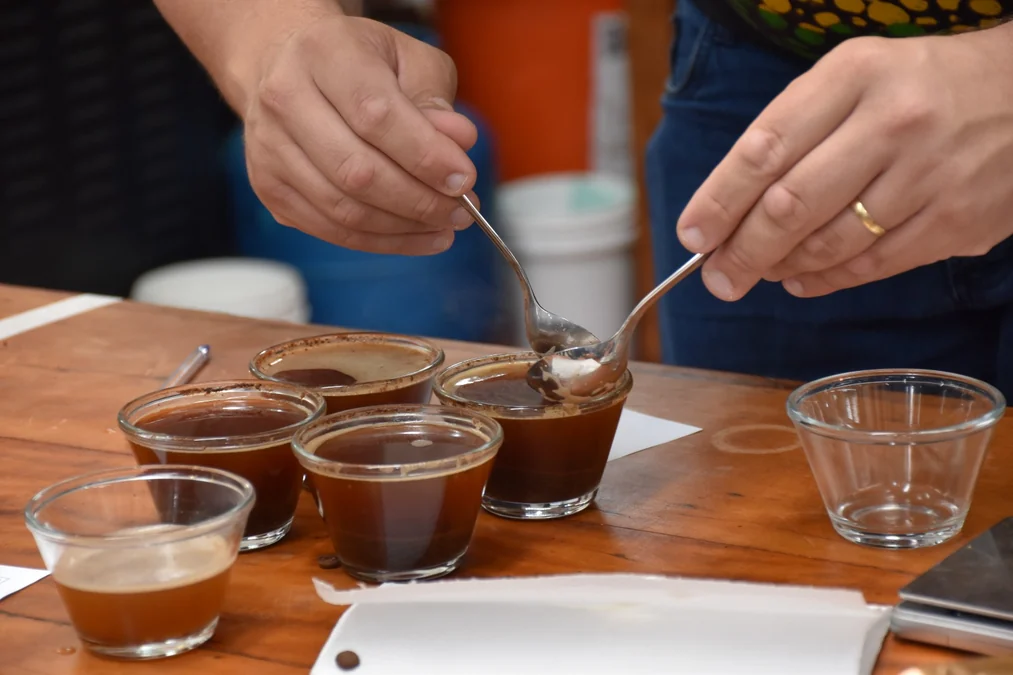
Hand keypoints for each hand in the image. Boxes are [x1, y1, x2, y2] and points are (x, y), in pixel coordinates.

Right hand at [239, 13, 479, 254]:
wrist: (282, 64)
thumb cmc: (354, 60)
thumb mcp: (406, 57)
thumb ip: (434, 99)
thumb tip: (459, 142)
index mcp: (322, 54)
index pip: (375, 116)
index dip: (424, 155)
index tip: (464, 178)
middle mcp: (285, 100)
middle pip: (357, 171)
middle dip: (419, 200)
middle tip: (462, 210)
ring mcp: (269, 149)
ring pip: (342, 209)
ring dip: (404, 227)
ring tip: (446, 226)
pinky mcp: (268, 189)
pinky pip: (330, 229)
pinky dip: (380, 241)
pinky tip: (417, 236)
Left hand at [676, 27, 1012, 299]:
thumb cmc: (916, 87)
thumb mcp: (853, 78)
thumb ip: (792, 132)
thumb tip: (727, 208)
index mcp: (854, 75)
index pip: (766, 147)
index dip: (719, 199)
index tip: (693, 233)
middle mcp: (893, 121)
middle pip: (791, 204)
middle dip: (742, 250)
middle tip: (716, 277)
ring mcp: (929, 175)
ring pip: (829, 242)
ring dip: (781, 266)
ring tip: (759, 272)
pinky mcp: (956, 221)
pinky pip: (872, 265)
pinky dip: (826, 280)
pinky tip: (801, 280)